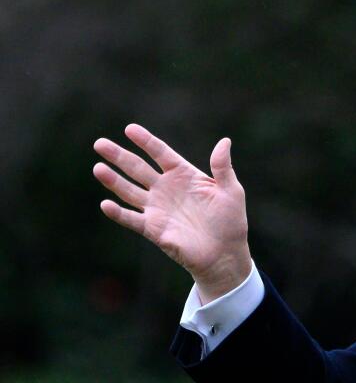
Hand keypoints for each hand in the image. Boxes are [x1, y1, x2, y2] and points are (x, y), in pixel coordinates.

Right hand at [93, 124, 251, 302]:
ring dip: (113, 180)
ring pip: (129, 191)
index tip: (129, 129)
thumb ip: (223, 167)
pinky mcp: (153, 229)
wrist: (225, 254)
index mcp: (184, 175)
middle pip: (138, 168)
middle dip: (119, 156)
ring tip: (98, 168)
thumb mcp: (231, 191)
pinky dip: (118, 213)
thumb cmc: (231, 222)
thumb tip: (225, 141)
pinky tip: (105, 204)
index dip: (146, 141)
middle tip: (100, 143)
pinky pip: (131, 219)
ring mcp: (157, 208)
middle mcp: (166, 189)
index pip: (161, 153)